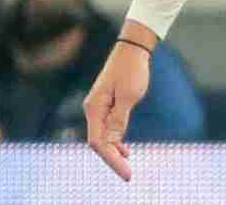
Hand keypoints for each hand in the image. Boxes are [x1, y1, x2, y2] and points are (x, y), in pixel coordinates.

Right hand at [83, 42, 153, 180]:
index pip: (98, 142)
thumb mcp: (130, 95)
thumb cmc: (132, 70)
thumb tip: (113, 141)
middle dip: (112, 160)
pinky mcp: (106, 105)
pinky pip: (107, 128)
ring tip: (127, 166)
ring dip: (114, 151)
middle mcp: (93, 110)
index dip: (111, 159)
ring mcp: (99, 108)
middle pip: (99, 142)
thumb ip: (120, 119)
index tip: (126, 172)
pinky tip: (124, 149)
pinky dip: (115, 140)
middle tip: (128, 175)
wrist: (132, 49)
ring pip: (103, 137)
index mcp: (95, 108)